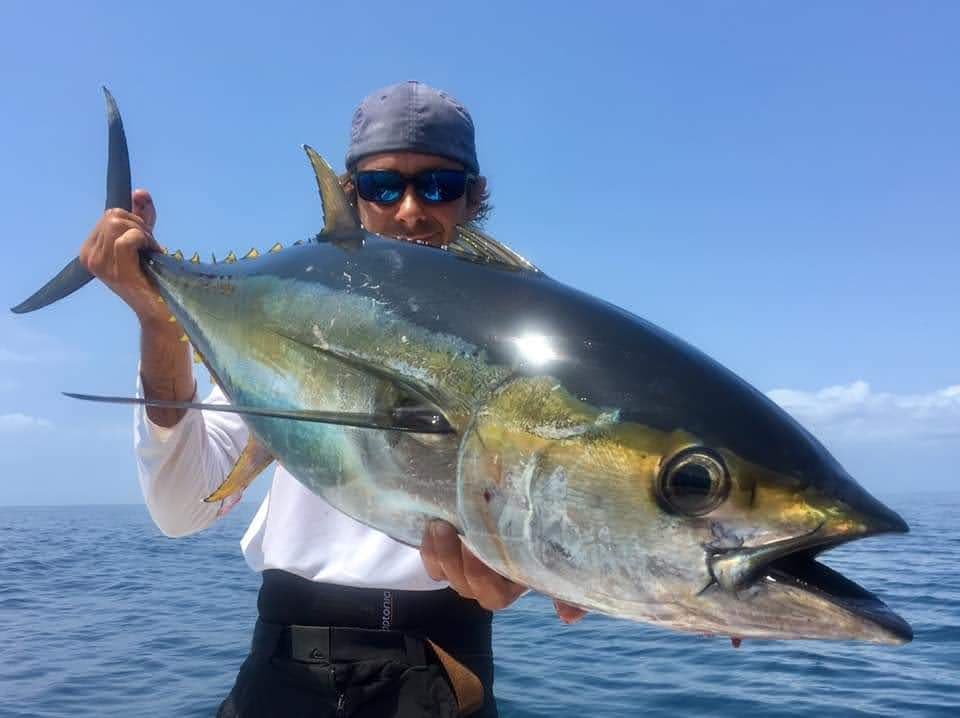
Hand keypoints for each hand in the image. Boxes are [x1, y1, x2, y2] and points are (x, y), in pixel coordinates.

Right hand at [79, 189, 166, 326]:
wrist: (161, 308)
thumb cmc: (152, 275)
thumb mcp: (144, 239)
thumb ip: (140, 215)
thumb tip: (140, 192)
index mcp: (89, 249)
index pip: (110, 214)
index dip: (134, 220)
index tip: (144, 240)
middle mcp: (89, 256)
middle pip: (113, 215)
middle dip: (139, 225)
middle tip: (150, 246)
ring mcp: (100, 264)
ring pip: (119, 224)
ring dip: (143, 233)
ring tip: (151, 251)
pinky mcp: (117, 270)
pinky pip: (127, 238)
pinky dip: (144, 241)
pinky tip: (153, 254)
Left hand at [420, 520, 588, 623]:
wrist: (508, 496)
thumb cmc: (537, 524)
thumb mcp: (557, 546)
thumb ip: (566, 580)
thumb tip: (568, 617)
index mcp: (514, 580)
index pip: (496, 596)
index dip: (486, 579)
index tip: (485, 555)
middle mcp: (486, 581)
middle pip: (469, 586)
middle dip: (463, 564)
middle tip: (464, 535)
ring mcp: (463, 569)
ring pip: (448, 575)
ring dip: (442, 554)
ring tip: (441, 526)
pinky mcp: (445, 554)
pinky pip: (432, 563)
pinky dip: (429, 549)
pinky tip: (432, 526)